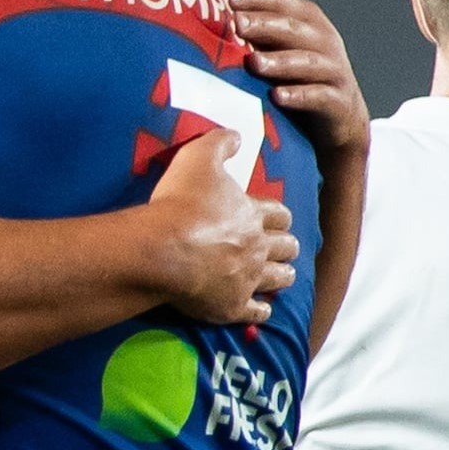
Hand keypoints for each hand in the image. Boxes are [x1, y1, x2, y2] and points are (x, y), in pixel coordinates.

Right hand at [139, 129, 299, 325]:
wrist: (161, 250)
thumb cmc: (179, 203)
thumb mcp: (198, 157)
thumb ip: (220, 144)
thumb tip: (236, 137)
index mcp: (251, 214)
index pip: (279, 214)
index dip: (280, 216)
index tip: (278, 218)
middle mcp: (256, 247)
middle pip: (285, 246)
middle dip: (286, 245)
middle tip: (283, 247)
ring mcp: (247, 278)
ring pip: (279, 278)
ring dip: (282, 275)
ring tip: (281, 276)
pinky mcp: (231, 306)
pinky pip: (256, 312)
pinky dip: (261, 310)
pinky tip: (261, 308)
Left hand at [226, 0, 368, 163]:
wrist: (341, 115)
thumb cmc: (299, 73)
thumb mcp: (281, 39)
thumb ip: (259, 12)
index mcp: (306, 20)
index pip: (280, 1)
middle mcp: (322, 39)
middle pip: (292, 27)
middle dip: (263, 24)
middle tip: (235, 23)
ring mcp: (332, 69)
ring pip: (306, 62)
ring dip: (280, 61)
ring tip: (254, 63)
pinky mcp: (337, 100)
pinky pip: (319, 96)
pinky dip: (299, 96)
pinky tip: (277, 97)